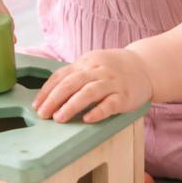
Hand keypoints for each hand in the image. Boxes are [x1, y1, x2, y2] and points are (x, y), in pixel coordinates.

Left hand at [32, 49, 152, 123]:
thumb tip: (49, 94)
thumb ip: (74, 76)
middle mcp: (97, 71)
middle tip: (44, 114)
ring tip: (59, 118)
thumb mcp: (92, 65)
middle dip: (55, 99)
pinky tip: (87, 119)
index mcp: (85, 63)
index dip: (47, 91)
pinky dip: (97, 112)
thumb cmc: (113, 69)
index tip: (36, 105)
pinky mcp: (124, 96)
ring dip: (72, 105)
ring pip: (88, 92)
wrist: (145, 66)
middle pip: (71, 83)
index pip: (61, 75)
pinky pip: (109, 104)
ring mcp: (111, 83)